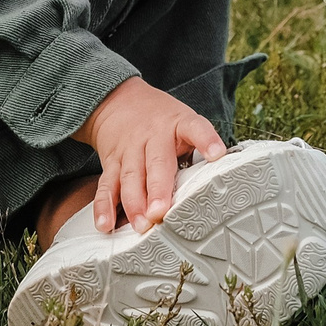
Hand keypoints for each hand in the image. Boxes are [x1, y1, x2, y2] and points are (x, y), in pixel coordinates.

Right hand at [74, 77, 225, 232]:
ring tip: (141, 225)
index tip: (217, 155)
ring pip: (130, 178)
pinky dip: (103, 207)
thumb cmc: (162, 121)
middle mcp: (152, 137)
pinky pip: (106, 186)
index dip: (206, 140)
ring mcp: (129, 151)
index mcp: (178, 124)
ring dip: (134, 204)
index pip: (195, 128)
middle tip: (160, 212)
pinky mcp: (111, 163)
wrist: (117, 99)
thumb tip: (222, 183)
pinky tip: (106, 225)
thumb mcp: (183, 122)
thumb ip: (198, 149)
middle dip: (158, 189)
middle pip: (156, 163)